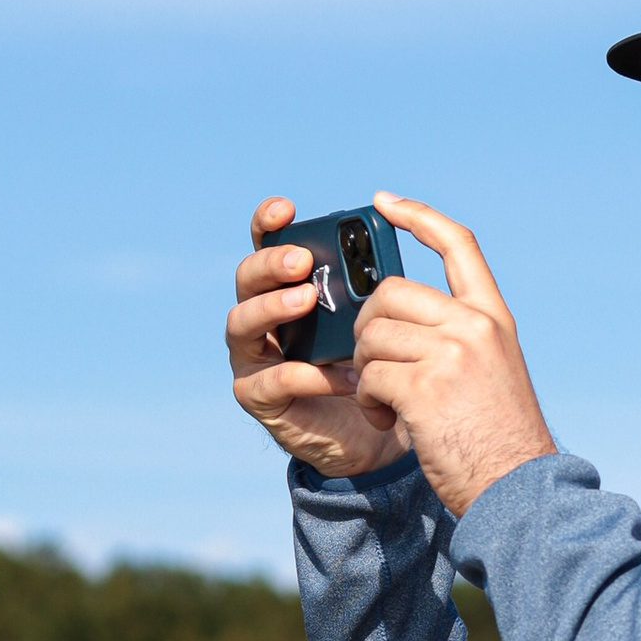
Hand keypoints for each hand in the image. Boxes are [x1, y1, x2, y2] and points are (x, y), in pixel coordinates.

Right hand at [226, 199, 411, 482]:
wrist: (376, 432)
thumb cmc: (376, 364)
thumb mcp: (379, 318)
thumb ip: (375, 285)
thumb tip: (399, 240)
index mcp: (287, 287)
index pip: (266, 245)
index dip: (267, 223)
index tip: (286, 209)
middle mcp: (261, 317)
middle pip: (246, 279)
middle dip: (270, 265)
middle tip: (302, 262)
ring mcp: (253, 357)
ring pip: (241, 324)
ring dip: (272, 308)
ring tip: (305, 301)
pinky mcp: (260, 398)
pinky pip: (272, 381)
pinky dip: (305, 374)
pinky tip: (338, 374)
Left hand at [345, 196, 557, 517]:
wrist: (517, 490)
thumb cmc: (498, 439)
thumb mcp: (492, 370)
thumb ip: (457, 336)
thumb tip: (391, 314)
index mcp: (493, 317)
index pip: (458, 244)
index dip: (418, 216)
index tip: (384, 202)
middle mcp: (475, 327)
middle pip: (391, 293)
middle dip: (368, 329)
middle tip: (376, 368)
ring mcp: (451, 356)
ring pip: (372, 334)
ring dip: (366, 372)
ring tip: (388, 404)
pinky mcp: (424, 389)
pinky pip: (368, 375)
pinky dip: (369, 401)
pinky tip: (389, 421)